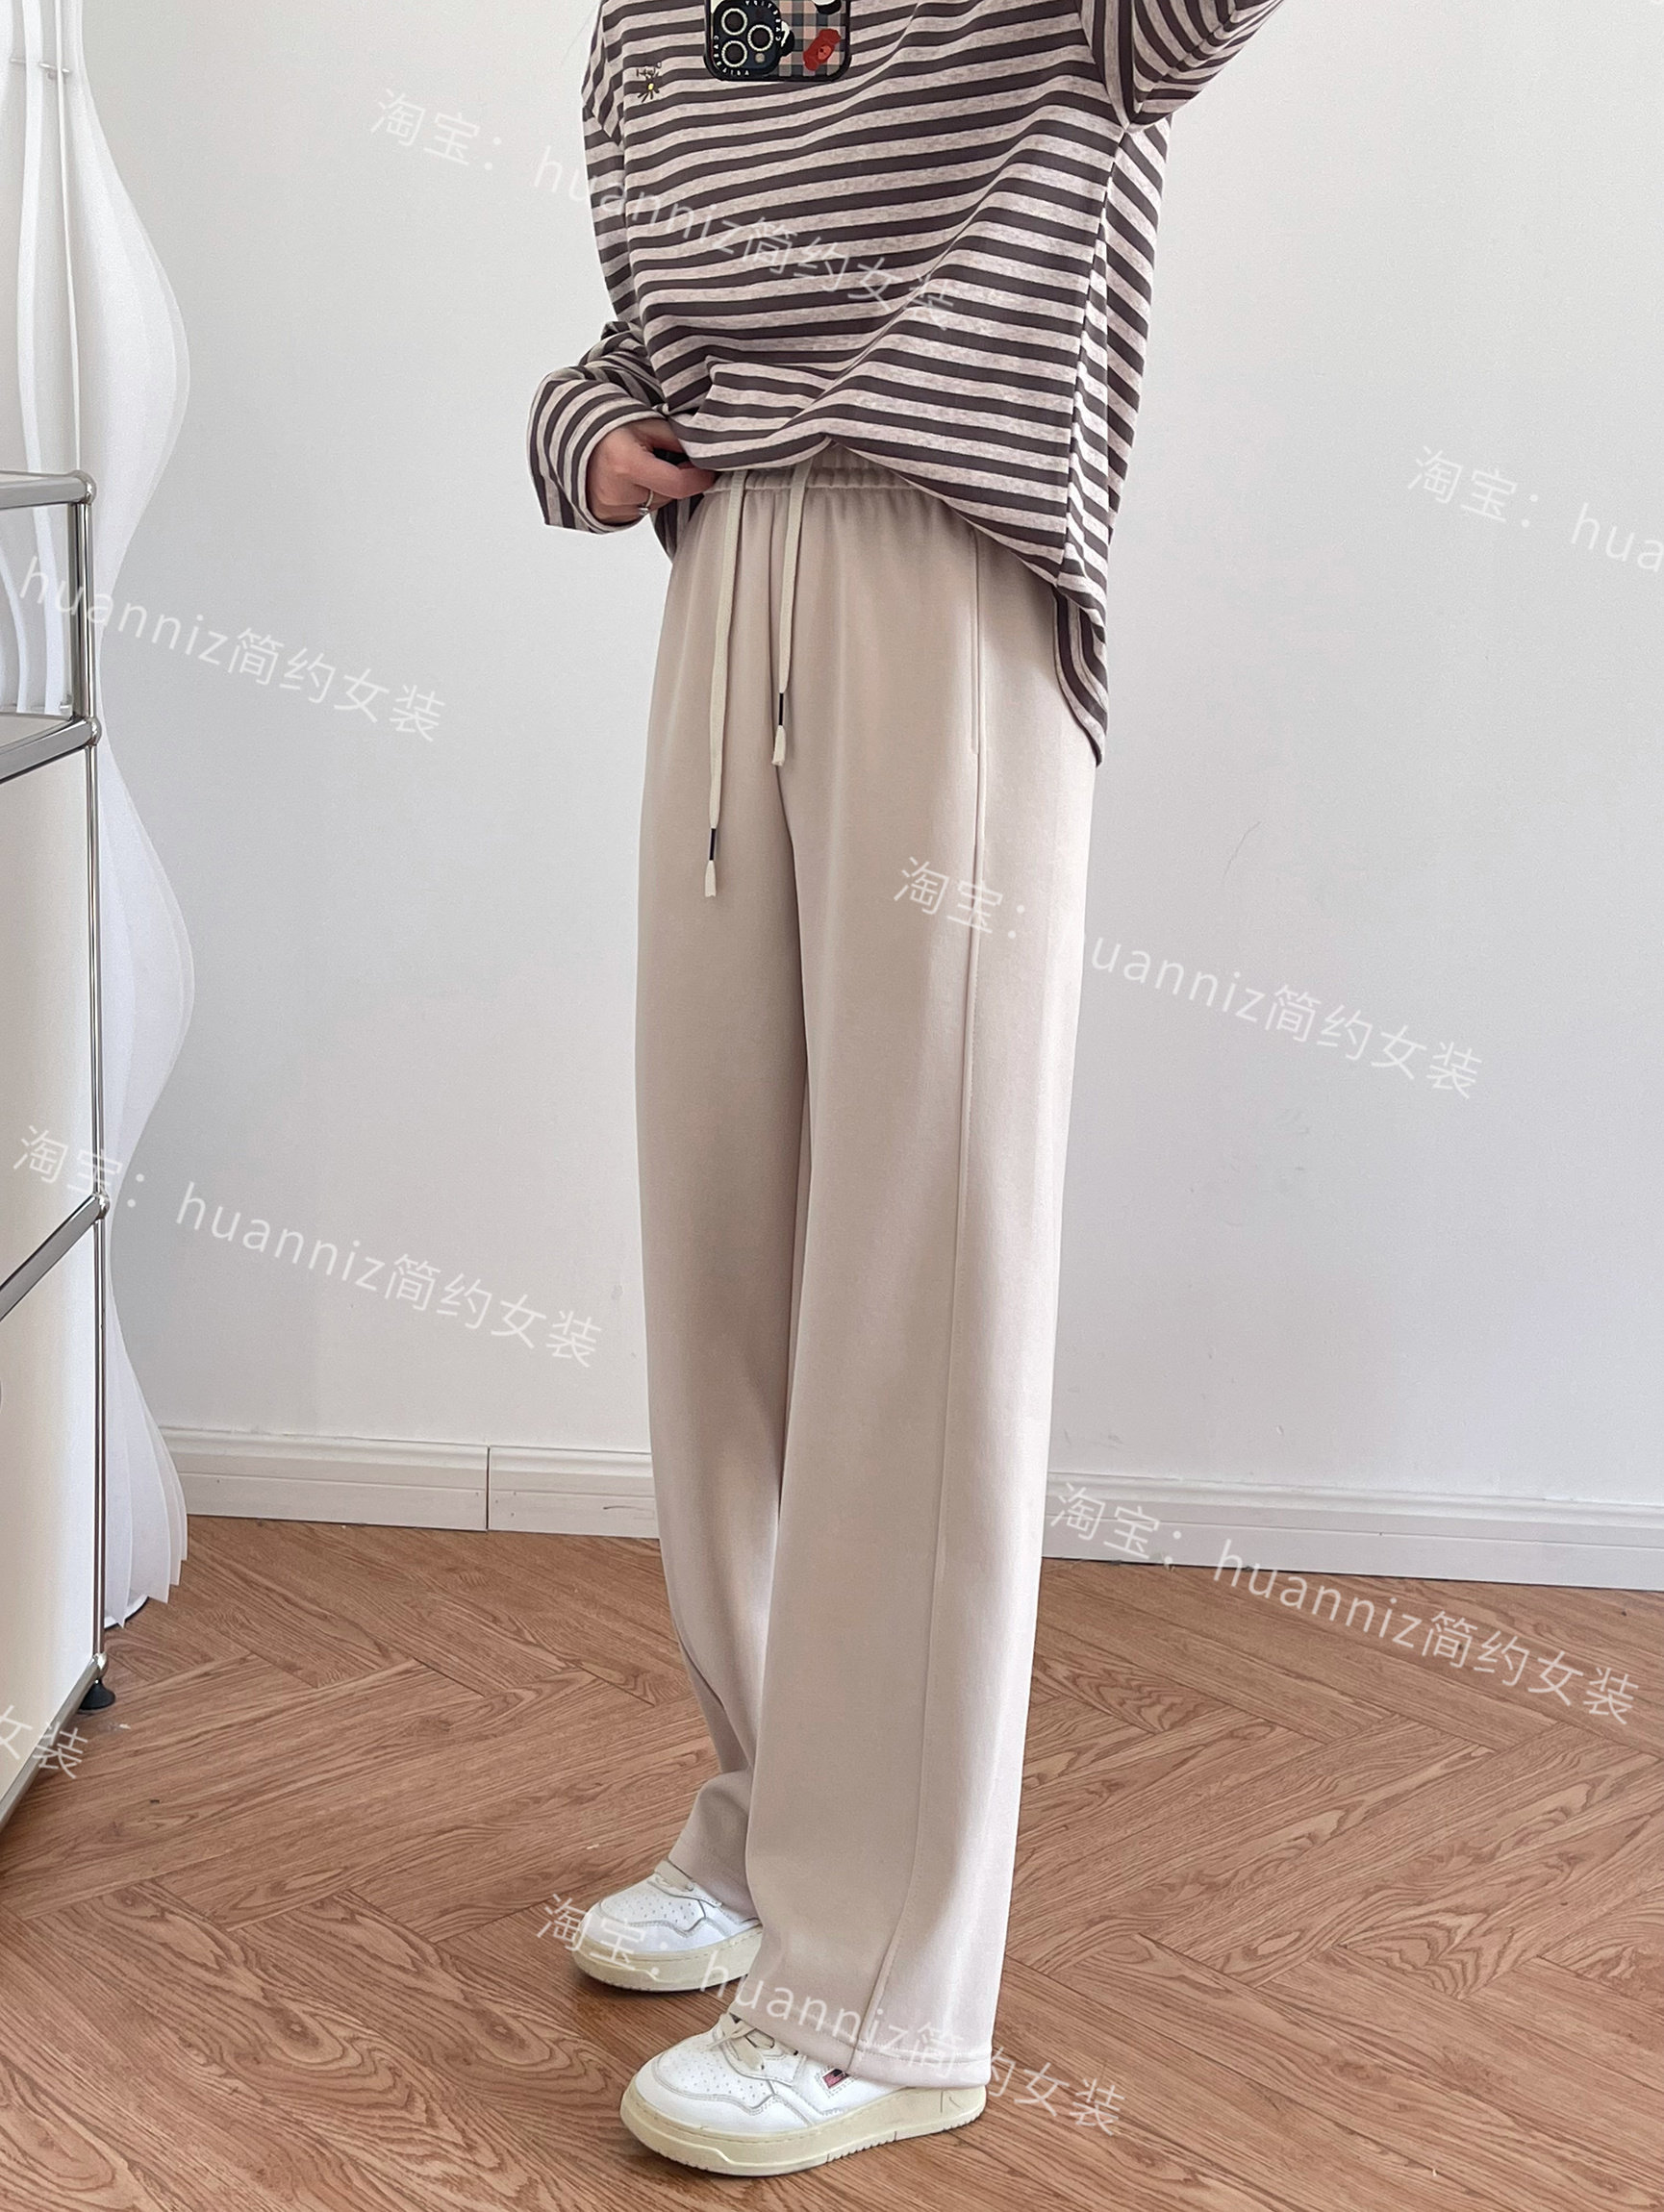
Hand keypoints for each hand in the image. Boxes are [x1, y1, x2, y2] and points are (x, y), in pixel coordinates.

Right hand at [588, 416, 716, 523]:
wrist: (574, 439)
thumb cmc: (611, 429)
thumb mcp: (648, 424)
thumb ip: (678, 439)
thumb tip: (706, 455)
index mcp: (626, 464)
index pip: (678, 484)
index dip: (699, 479)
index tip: (707, 472)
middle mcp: (617, 491)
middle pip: (668, 495)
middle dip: (674, 479)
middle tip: (662, 459)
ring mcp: (611, 508)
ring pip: (656, 505)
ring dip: (658, 489)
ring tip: (641, 467)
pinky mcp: (608, 517)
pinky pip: (640, 512)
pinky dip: (643, 498)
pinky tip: (630, 480)